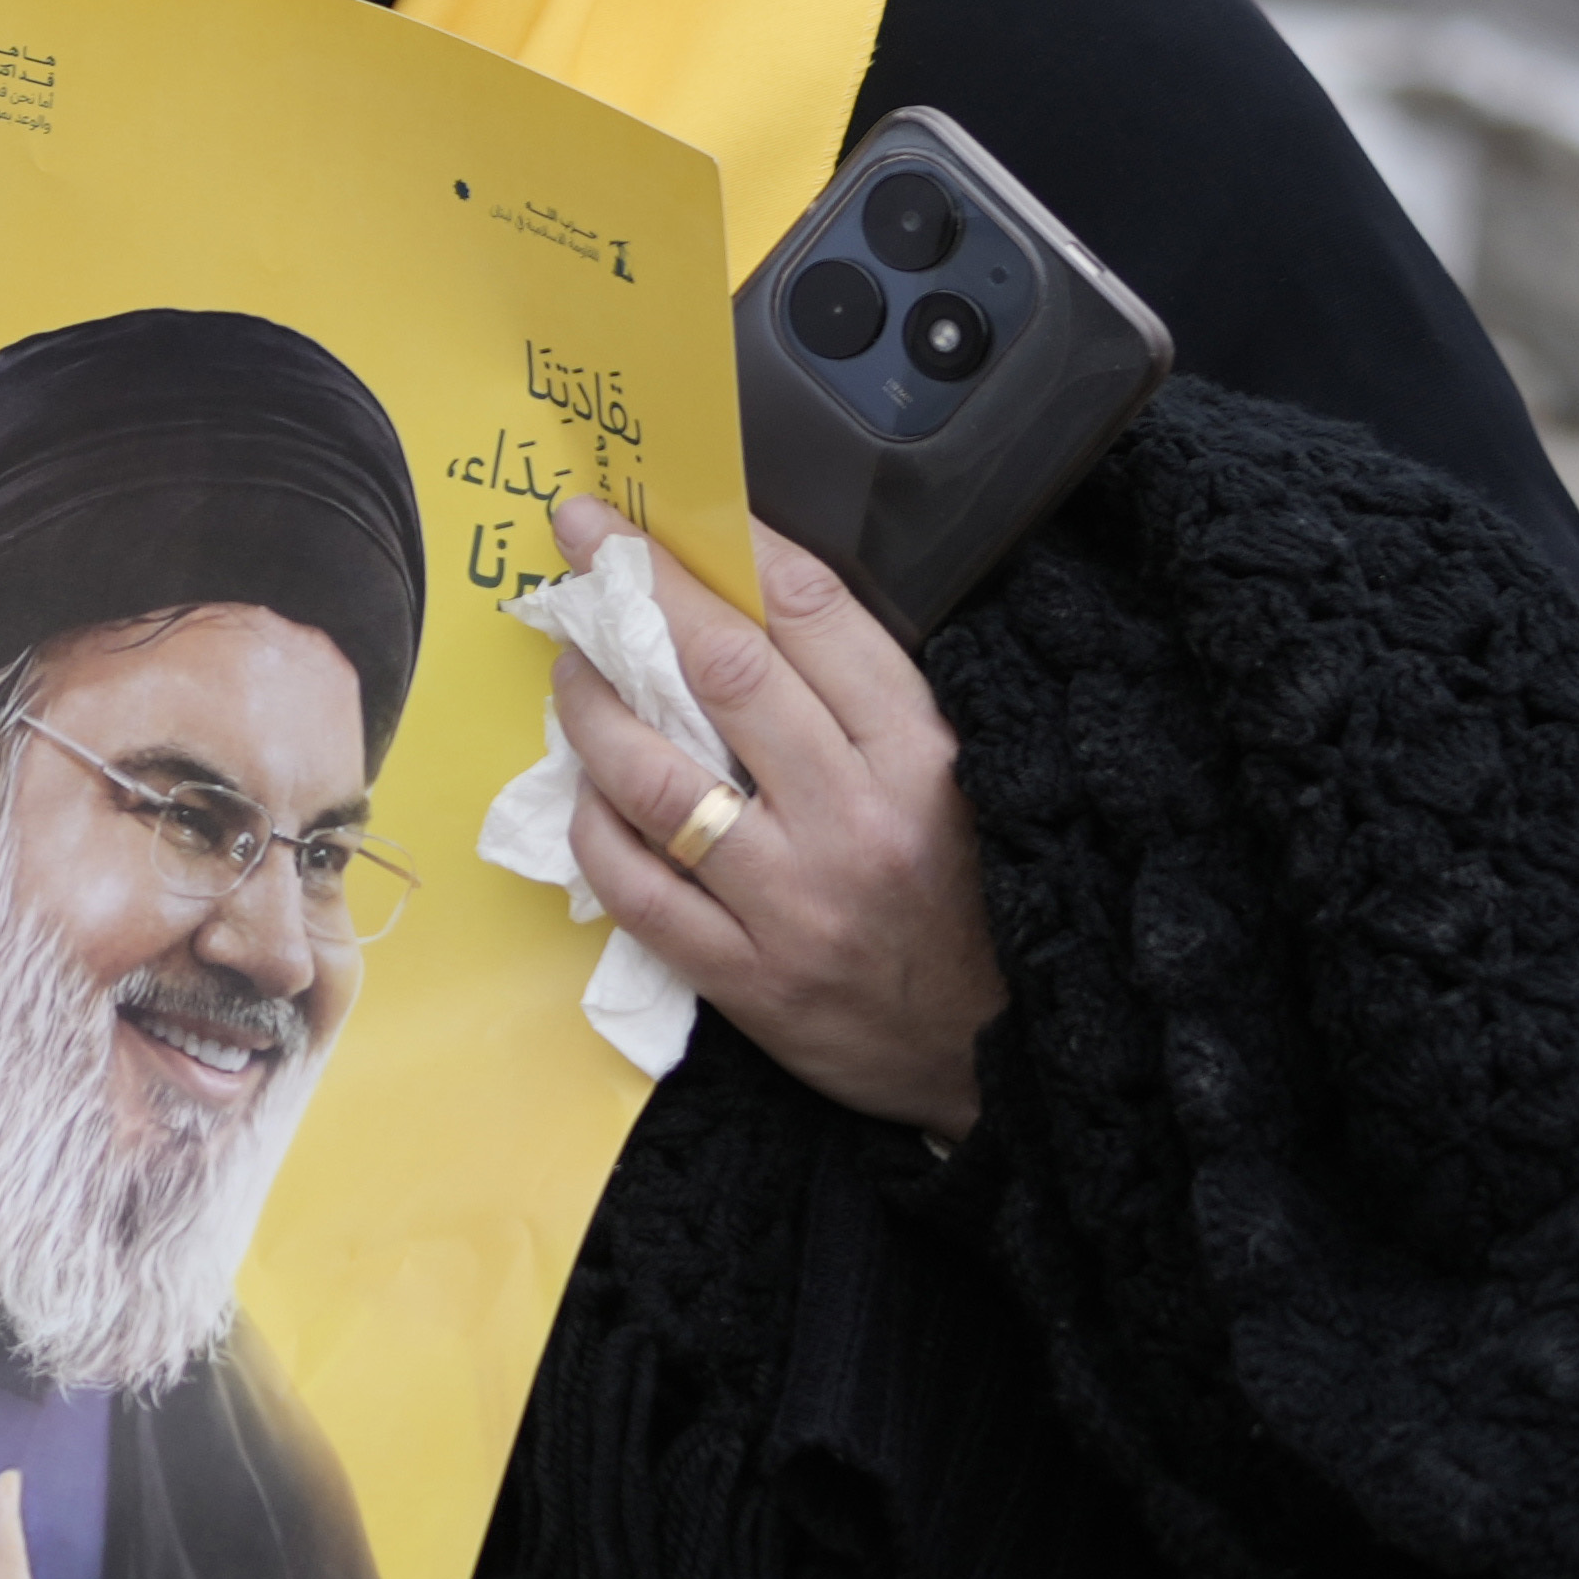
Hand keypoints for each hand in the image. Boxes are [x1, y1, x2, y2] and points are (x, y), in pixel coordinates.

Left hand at [543, 491, 997, 1138]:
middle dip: (641, 590)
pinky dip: (593, 827)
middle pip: (724, 674)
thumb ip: (868, 706)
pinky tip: (585, 791)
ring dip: (592, 707)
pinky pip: (635, 886)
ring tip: (569, 665)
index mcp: (923, 760)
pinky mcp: (748, 979)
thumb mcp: (956, 785)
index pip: (814, 620)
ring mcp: (796, 905)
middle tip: (584, 536)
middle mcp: (857, 823)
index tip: (662, 515)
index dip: (729, 550)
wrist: (1008, 1062)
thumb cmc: (973, 901)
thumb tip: (752, 602)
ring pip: (656, 779)